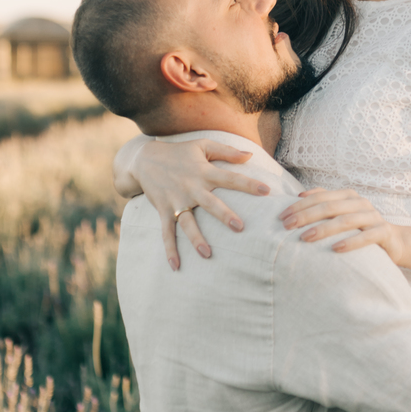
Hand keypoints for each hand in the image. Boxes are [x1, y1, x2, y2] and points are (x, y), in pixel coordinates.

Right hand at [129, 138, 271, 268]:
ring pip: (188, 222)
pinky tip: (175, 266)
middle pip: (210, 203)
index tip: (266, 191)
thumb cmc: (179, 152)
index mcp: (204, 172)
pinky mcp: (164, 211)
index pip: (230, 179)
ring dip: (196, 238)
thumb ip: (227, 151)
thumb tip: (250, 155)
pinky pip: (167, 232)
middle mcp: (191, 188)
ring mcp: (176, 201)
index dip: (248, 184)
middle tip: (239, 227)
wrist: (144, 158)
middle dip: (224, 215)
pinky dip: (170, 249)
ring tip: (207, 254)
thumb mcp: (203, 145)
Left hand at [280, 188, 407, 264]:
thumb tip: (299, 196)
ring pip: (345, 220)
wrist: (393, 241)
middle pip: (329, 207)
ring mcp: (373, 217)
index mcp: (348, 196)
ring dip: (324, 229)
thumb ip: (324, 202)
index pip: (320, 197)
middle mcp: (360, 203)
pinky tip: (335, 249)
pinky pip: (366, 237)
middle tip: (287, 226)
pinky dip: (350, 242)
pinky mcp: (383, 232)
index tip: (282, 216)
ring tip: (305, 237)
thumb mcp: (342, 213)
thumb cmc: (360, 228)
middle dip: (306, 216)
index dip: (300, 205)